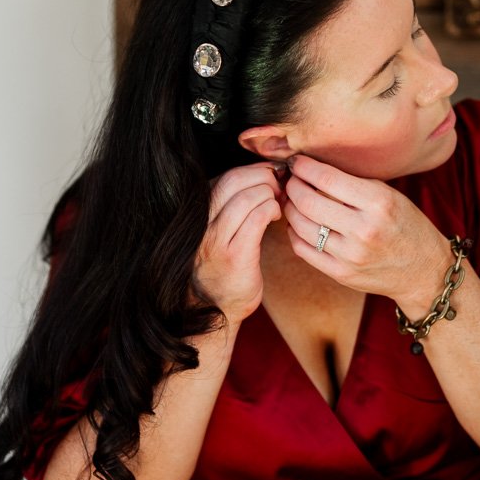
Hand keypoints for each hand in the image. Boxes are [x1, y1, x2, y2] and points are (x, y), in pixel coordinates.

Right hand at [191, 161, 284, 323]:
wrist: (215, 309)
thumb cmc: (224, 266)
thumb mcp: (220, 228)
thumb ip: (232, 203)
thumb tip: (264, 173)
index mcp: (198, 211)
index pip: (227, 175)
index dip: (255, 171)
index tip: (272, 177)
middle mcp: (202, 222)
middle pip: (235, 179)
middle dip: (264, 178)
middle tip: (280, 188)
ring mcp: (216, 239)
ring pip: (248, 196)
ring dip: (270, 194)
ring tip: (278, 204)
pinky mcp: (234, 255)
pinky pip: (257, 218)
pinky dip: (271, 210)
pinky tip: (276, 217)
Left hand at [279, 154, 448, 302]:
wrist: (424, 271)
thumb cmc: (407, 226)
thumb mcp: (391, 196)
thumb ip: (355, 182)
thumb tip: (315, 167)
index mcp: (379, 203)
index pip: (327, 179)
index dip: (304, 167)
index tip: (296, 162)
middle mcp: (364, 230)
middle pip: (308, 202)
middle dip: (292, 186)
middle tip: (290, 180)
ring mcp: (351, 255)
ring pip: (300, 226)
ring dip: (289, 209)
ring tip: (291, 200)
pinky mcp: (342, 274)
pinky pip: (304, 250)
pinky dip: (295, 233)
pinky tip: (298, 224)